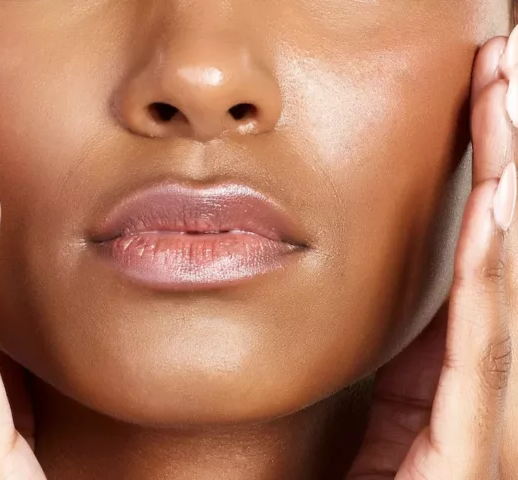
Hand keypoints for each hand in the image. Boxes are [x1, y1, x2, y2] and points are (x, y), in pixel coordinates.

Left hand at [347, 30, 517, 479]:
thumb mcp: (397, 397)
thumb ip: (420, 345)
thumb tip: (436, 270)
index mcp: (477, 362)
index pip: (494, 243)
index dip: (502, 163)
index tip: (494, 87)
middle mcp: (502, 376)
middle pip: (512, 242)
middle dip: (517, 148)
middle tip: (509, 60)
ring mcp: (499, 413)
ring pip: (510, 275)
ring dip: (513, 181)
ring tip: (510, 96)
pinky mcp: (476, 449)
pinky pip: (484, 342)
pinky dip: (495, 267)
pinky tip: (497, 200)